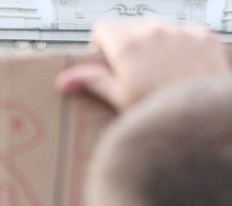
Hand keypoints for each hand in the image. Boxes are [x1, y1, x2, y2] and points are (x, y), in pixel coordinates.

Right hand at [56, 21, 229, 109]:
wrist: (202, 116)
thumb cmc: (160, 113)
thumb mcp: (120, 100)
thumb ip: (93, 82)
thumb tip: (64, 80)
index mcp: (127, 47)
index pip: (103, 27)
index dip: (101, 43)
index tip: (106, 59)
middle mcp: (154, 32)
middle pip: (130, 28)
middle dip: (128, 46)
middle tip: (132, 74)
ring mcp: (181, 33)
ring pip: (158, 30)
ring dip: (153, 46)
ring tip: (158, 74)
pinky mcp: (203, 37)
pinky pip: (184, 34)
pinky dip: (179, 47)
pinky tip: (180, 70)